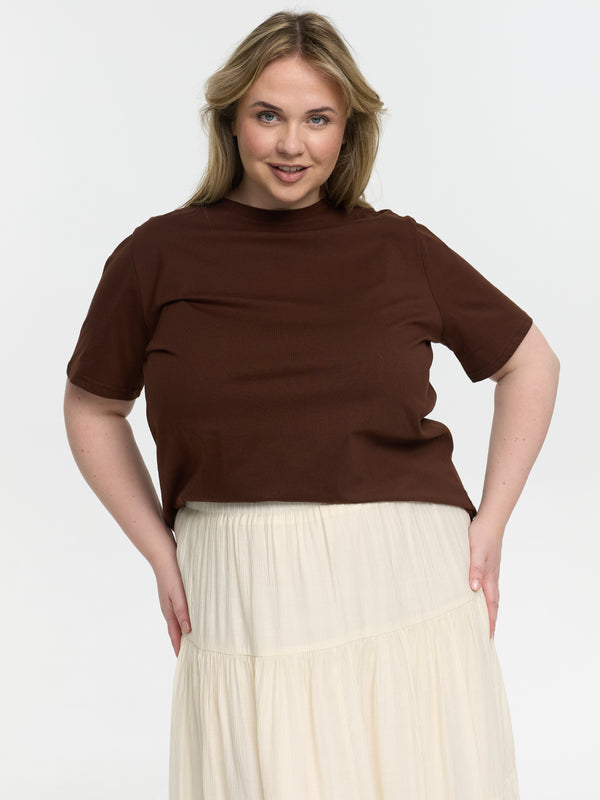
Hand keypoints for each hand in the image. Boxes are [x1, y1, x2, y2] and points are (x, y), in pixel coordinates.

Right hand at [152, 553, 191, 656]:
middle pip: (177, 633)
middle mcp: (170, 610)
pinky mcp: (176, 595)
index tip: (186, 663)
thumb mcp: (177, 594)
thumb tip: (188, 631)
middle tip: (193, 657)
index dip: (180, 650)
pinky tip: (195, 618)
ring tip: (196, 642)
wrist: (164, 555)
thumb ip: (182, 611)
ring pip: (180, 623)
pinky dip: (187, 620)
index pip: (175, 637)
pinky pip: (182, 612)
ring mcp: (172, 603)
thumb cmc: (170, 575)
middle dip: (183, 645)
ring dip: (186, 634)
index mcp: (169, 613)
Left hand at [467, 515, 504, 639]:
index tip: (488, 637)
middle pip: (493, 603)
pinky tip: (476, 595)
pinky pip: (486, 586)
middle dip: (490, 620)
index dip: (489, 621)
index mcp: (489, 577)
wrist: (490, 519)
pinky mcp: (487, 565)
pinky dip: (483, 596)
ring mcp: (490, 571)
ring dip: (487, 609)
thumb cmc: (482, 535)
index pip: (491, 605)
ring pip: (490, 595)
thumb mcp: (476, 552)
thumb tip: (474, 589)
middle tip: (486, 635)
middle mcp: (491, 577)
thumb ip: (475, 569)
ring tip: (481, 620)